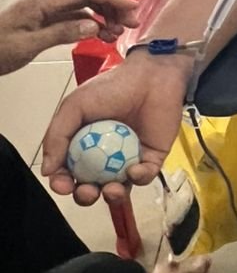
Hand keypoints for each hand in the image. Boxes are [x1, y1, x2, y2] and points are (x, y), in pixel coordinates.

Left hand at [0, 0, 137, 76]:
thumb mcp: (27, 46)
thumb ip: (61, 33)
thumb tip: (93, 25)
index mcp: (41, 4)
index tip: (132, 8)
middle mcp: (44, 4)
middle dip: (112, 7)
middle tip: (132, 24)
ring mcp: (43, 13)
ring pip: (82, 9)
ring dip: (103, 18)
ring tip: (117, 34)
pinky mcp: (42, 24)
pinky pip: (72, 19)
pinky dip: (89, 25)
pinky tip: (99, 35)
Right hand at [41, 51, 191, 206]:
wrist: (151, 77)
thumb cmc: (112, 88)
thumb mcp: (74, 106)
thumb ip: (57, 136)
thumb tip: (47, 170)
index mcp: (82, 145)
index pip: (68, 172)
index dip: (63, 183)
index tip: (62, 185)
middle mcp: (104, 156)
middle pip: (91, 185)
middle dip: (86, 196)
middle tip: (87, 192)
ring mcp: (128, 159)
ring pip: (118, 187)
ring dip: (112, 195)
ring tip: (111, 190)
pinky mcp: (152, 159)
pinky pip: (144, 176)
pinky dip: (138, 177)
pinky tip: (133, 171)